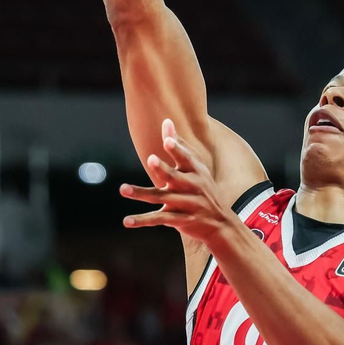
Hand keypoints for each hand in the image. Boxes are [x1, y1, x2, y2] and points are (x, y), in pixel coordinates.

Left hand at [120, 120, 237, 248]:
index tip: (167, 141)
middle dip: (163, 169)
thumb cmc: (203, 187)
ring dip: (141, 193)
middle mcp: (190, 186)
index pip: (186, 158)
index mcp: (195, 171)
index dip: (177, 150)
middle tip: (151, 159)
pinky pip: (158, 219)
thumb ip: (179, 145)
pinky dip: (142, 220)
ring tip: (123, 188)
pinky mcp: (178, 220)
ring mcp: (184, 204)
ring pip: (160, 197)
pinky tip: (126, 221)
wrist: (220, 223)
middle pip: (174, 177)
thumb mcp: (196, 167)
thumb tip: (166, 121)